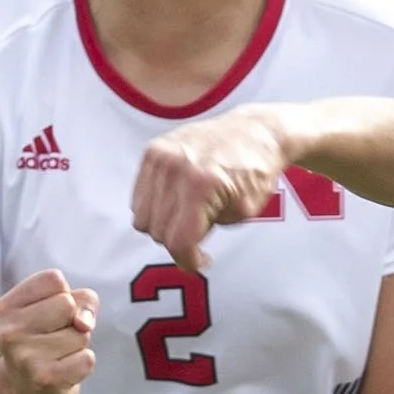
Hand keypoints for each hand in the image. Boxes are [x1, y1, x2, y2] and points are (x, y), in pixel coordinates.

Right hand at [0, 270, 97, 393]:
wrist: (27, 393)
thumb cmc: (47, 341)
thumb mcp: (60, 309)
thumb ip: (83, 300)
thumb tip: (83, 323)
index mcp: (6, 308)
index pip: (54, 279)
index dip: (64, 295)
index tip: (50, 315)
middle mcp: (9, 332)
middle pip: (68, 304)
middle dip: (72, 321)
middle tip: (54, 340)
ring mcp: (25, 357)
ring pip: (80, 333)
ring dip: (77, 346)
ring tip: (57, 357)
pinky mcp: (45, 379)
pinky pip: (87, 359)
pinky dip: (83, 365)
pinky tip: (63, 372)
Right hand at [132, 112, 293, 270]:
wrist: (254, 131)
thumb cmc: (254, 171)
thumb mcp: (242, 212)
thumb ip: (207, 229)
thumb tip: (182, 243)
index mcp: (201, 184)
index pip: (178, 241)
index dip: (188, 260)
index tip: (198, 262)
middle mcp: (175, 168)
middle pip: (159, 232)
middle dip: (179, 242)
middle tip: (199, 236)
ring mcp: (160, 156)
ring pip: (143, 218)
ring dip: (164, 226)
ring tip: (187, 218)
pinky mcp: (152, 151)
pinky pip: (139, 196)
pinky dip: (154, 207)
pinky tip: (176, 203)